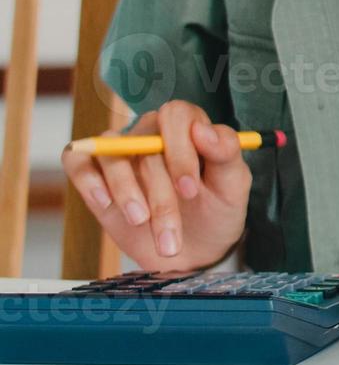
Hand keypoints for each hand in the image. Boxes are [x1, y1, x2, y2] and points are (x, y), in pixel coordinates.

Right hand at [60, 99, 250, 270]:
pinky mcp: (95, 175)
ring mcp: (121, 152)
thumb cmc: (215, 210)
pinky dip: (88, 180)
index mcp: (188, 126)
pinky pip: (78, 163)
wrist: (194, 249)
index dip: (180, 151)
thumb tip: (204, 130)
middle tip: (170, 230)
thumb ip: (226, 153)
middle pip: (145, 145)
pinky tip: (105, 203)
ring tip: (142, 222)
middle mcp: (151, 132)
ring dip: (127, 194)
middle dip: (159, 194)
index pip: (176, 115)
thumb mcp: (233, 186)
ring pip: (113, 157)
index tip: (188, 189)